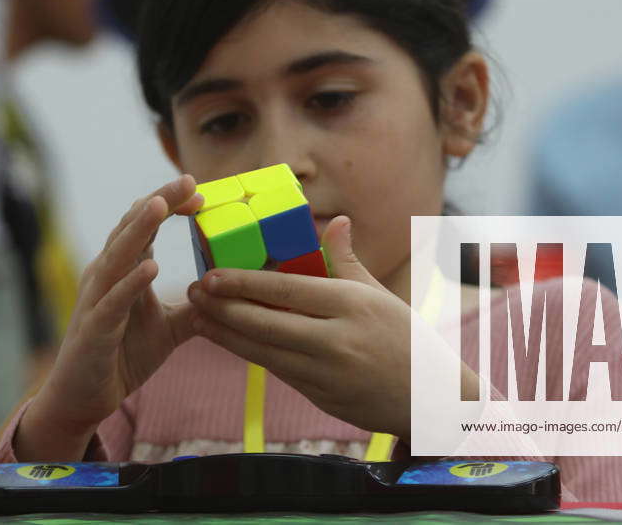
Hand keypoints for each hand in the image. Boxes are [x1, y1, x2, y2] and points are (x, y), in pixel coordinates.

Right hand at [18, 175, 202, 460]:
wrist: (83, 399)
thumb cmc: (121, 356)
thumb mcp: (170, 329)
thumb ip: (196, 307)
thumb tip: (231, 293)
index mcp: (123, 270)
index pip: (146, 226)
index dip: (170, 205)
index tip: (200, 193)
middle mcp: (106, 276)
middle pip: (132, 229)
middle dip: (159, 202)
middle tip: (188, 180)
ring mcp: (97, 300)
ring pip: (117, 256)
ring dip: (139, 229)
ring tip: (160, 205)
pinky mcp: (94, 329)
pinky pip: (113, 302)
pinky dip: (131, 283)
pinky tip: (151, 266)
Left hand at [187, 217, 411, 439]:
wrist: (429, 400)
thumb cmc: (405, 338)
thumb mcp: (380, 295)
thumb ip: (347, 261)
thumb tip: (335, 222)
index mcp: (351, 305)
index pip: (287, 290)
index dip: (243, 283)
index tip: (211, 274)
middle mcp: (336, 339)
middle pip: (266, 322)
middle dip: (223, 308)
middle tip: (192, 292)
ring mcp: (326, 373)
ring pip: (263, 351)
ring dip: (225, 335)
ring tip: (198, 317)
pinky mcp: (319, 397)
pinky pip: (276, 370)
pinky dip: (249, 354)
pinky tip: (229, 340)